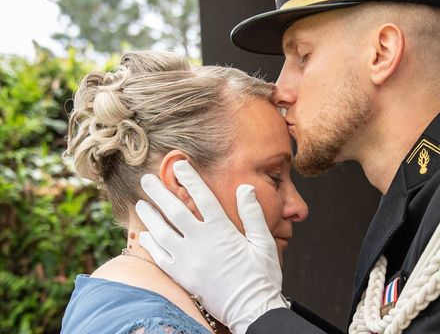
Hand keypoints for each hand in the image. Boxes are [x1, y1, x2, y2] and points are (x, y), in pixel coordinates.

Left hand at [135, 160, 286, 333]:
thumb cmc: (261, 275)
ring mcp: (189, 260)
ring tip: (141, 202)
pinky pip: (160, 258)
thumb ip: (252, 213)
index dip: (190, 179)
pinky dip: (151, 244)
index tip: (179, 165)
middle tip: (147, 178)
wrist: (251, 309)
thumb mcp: (264, 241)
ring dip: (150, 215)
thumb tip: (245, 187)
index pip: (203, 197)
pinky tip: (146, 234)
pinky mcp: (182, 277)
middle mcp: (201, 242)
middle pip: (175, 211)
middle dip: (160, 192)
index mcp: (222, 231)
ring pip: (162, 232)